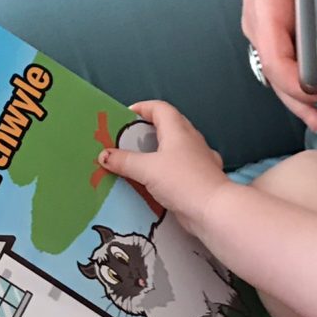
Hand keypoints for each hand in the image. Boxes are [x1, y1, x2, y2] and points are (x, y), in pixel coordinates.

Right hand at [98, 100, 228, 235]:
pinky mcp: (202, 176)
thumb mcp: (146, 169)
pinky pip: (183, 164)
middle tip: (129, 138)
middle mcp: (191, 139)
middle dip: (149, 128)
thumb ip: (124, 161)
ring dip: (160, 148)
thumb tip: (103, 155)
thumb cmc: (181, 181)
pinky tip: (161, 178)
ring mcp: (200, 157)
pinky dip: (170, 166)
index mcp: (178, 130)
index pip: (160, 108)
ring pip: (177, 145)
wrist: (213, 209)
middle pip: (169, 124)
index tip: (125, 116)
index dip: (142, 108)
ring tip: (141, 158)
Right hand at [242, 0, 316, 137]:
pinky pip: (287, 68)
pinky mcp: (275, 36)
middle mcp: (259, 27)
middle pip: (276, 78)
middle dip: (302, 106)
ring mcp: (265, 34)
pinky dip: (305, 87)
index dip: (294, 82)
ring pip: (280, 78)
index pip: (275, 56)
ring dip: (304, 103)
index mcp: (264, 7)